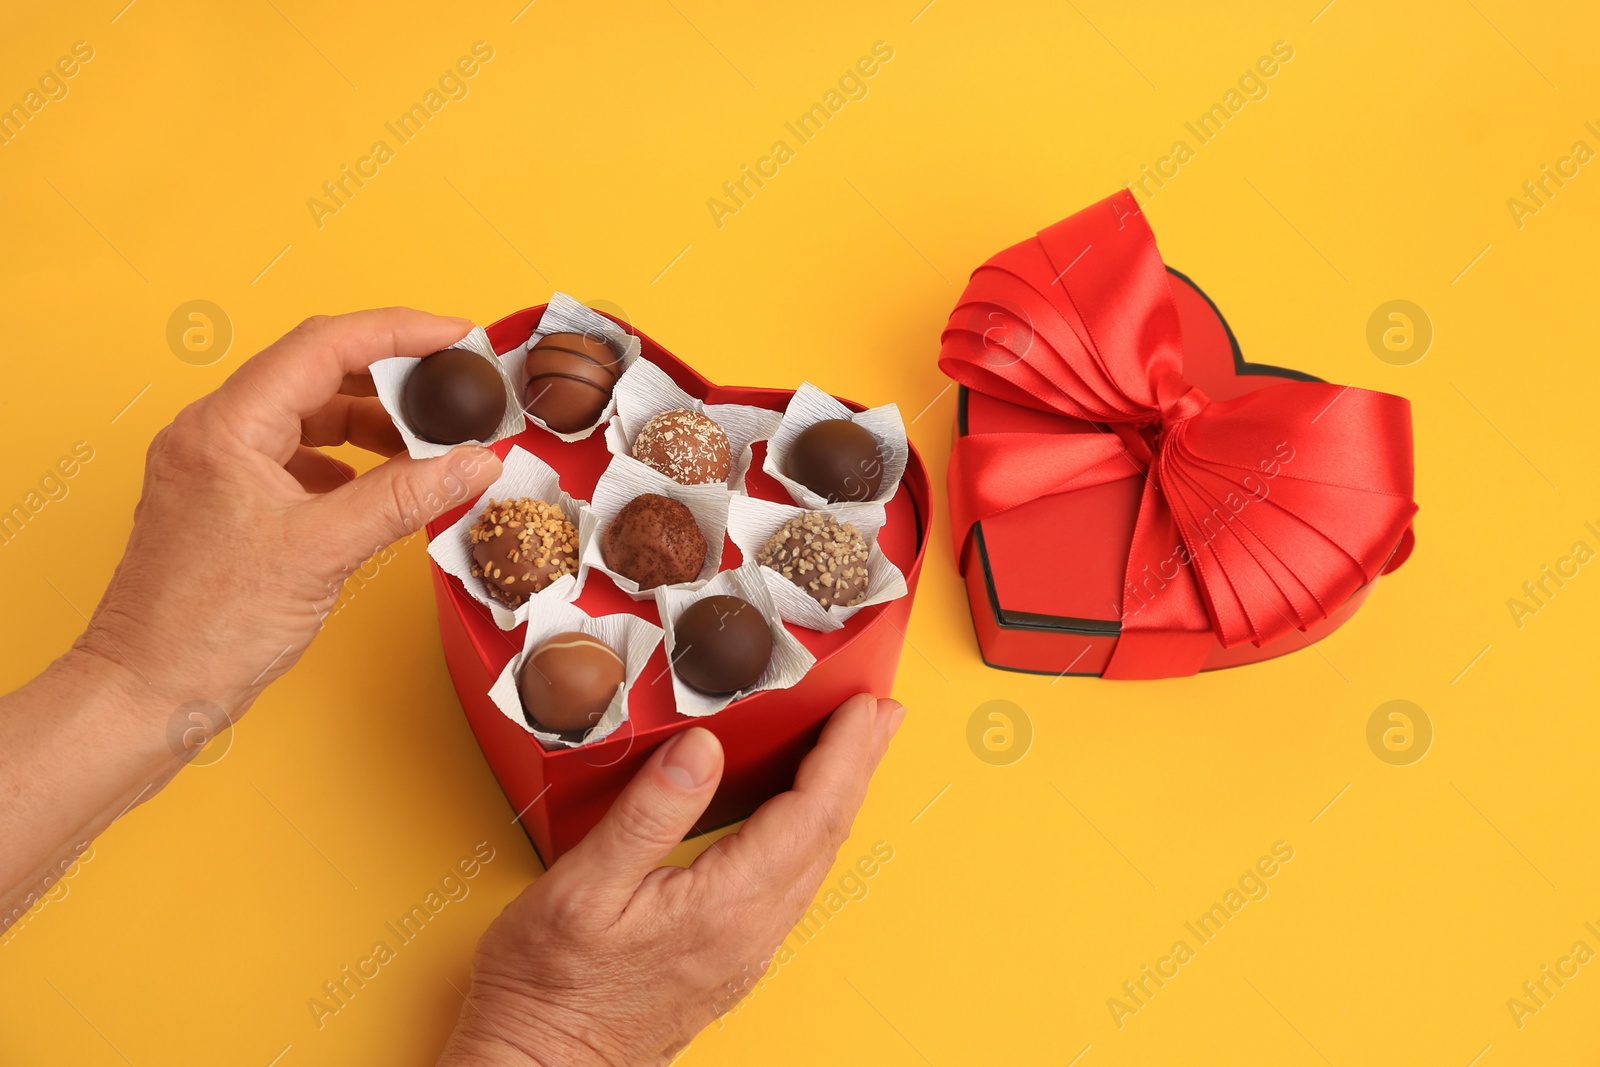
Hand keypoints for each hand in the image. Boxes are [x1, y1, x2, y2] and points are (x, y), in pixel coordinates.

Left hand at [79, 308, 502, 720]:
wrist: (146, 694)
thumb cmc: (206, 628)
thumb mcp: (323, 552)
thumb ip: (405, 498)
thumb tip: (475, 462)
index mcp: (225, 427)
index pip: (324, 346)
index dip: (400, 333)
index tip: (458, 337)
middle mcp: (214, 434)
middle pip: (318, 373)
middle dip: (394, 379)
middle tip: (457, 389)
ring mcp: (217, 468)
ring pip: (310, 417)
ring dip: (374, 424)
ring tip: (432, 445)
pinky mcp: (227, 503)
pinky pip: (299, 458)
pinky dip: (349, 464)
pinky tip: (384, 488)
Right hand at [437, 693, 905, 1066]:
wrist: (541, 1063)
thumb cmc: (549, 985)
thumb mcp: (582, 887)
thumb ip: (649, 813)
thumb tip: (702, 749)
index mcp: (724, 905)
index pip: (808, 814)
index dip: (841, 754)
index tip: (864, 708)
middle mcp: (750, 930)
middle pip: (827, 833)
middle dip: (859, 765)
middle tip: (883, 715)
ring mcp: (746, 948)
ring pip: (815, 860)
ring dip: (840, 798)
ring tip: (856, 753)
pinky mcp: (732, 957)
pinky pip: (792, 882)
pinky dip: (811, 833)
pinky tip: (802, 816)